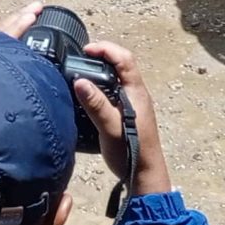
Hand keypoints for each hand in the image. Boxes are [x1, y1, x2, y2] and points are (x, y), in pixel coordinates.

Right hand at [75, 37, 173, 196]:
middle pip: (120, 65)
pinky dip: (100, 85)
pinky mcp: (128, 113)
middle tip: (79, 60)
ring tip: (79, 74)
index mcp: (136, 92)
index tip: (85, 50)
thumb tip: (79, 80)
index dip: (106, 49)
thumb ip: (96, 104)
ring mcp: (133, 103)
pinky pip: (114, 90)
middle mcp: (136, 93)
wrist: (145, 175)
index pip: (124, 59)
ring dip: (100, 71)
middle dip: (100, 57)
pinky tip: (88, 95)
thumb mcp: (110, 127)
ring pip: (116, 78)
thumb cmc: (131, 151)